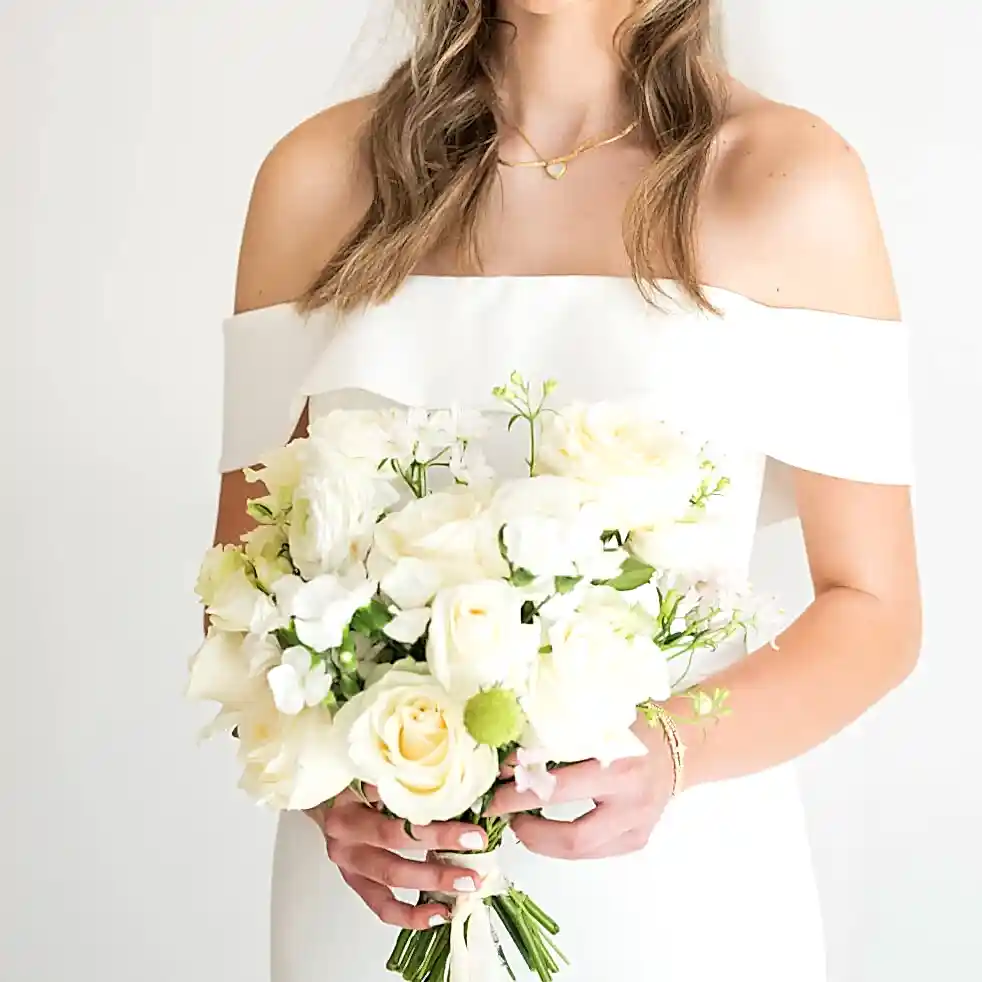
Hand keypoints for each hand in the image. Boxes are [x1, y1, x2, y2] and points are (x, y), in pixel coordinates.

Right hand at [309, 788, 488, 928]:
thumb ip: (400, 780)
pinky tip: (439, 914)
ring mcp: (349, 862)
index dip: (435, 827)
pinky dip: (411, 914)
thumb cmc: (353, 783)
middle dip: (439, 855)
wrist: (324, 800)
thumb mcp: (371, 773)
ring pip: (392, 879)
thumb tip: (449, 787)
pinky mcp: (355, 882)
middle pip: (395, 848)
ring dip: (432, 884)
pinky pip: (382, 906)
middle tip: (474, 859)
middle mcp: (346, 836)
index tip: (472, 832)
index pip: (396, 818)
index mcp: (350, 805)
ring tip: (465, 886)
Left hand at [487, 724, 674, 858]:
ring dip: (543, 841)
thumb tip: (512, 761)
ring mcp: (637, 828)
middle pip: (571, 836)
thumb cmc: (632, 728)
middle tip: (504, 814)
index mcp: (619, 766)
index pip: (558, 789)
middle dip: (529, 830)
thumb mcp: (596, 724)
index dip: (522, 793)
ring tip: (521, 822)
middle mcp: (631, 804)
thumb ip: (558, 741)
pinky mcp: (636, 841)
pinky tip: (548, 827)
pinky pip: (593, 851)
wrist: (679, 746)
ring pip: (580, 851)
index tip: (497, 789)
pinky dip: (564, 842)